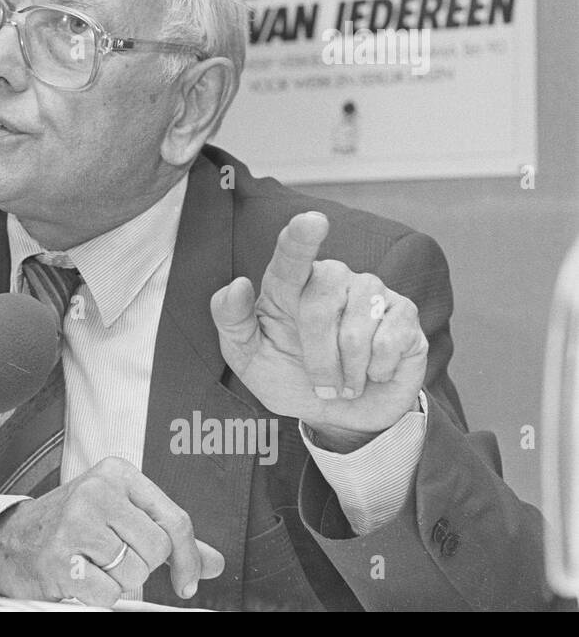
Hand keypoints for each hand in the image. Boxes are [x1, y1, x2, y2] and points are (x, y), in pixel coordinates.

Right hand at [0, 457, 224, 606]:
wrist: (10, 540)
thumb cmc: (67, 524)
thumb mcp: (119, 514)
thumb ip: (166, 535)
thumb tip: (212, 561)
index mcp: (116, 473)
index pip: (174, 520)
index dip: (188, 557)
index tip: (188, 579)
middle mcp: (96, 491)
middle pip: (156, 549)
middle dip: (141, 566)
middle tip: (115, 559)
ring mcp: (76, 523)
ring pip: (134, 573)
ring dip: (119, 581)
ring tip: (94, 564)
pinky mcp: (62, 558)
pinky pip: (108, 593)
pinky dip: (99, 596)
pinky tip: (81, 577)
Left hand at [210, 212, 427, 449]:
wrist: (339, 414)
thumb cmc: (289, 378)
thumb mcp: (249, 358)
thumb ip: (233, 322)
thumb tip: (237, 285)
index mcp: (288, 284)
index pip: (292, 255)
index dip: (301, 238)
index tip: (310, 222)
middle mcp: (331, 278)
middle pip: (321, 305)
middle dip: (318, 359)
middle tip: (322, 386)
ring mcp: (371, 291)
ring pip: (357, 327)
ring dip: (348, 370)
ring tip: (347, 380)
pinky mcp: (404, 312)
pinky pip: (390, 341)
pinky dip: (377, 370)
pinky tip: (375, 372)